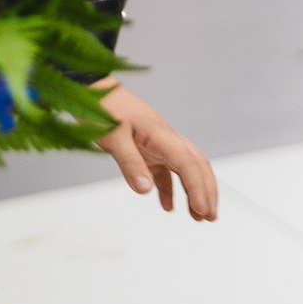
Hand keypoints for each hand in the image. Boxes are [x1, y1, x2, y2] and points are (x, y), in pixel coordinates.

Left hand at [95, 83, 217, 220]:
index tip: (202, 210)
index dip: (197, 187)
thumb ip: (129, 162)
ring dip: (193, 191)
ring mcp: (157, 142)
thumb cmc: (101, 106)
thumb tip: (146, 189)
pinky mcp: (147, 147)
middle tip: (210, 217)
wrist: (92, 86)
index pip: (187, 163)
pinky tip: (168, 205)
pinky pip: (165, 170)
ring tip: (198, 216)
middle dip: (206, 191)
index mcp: (160, 134)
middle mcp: (165, 138)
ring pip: (185, 168)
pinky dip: (169, 188)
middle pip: (196, 166)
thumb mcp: (112, 136)